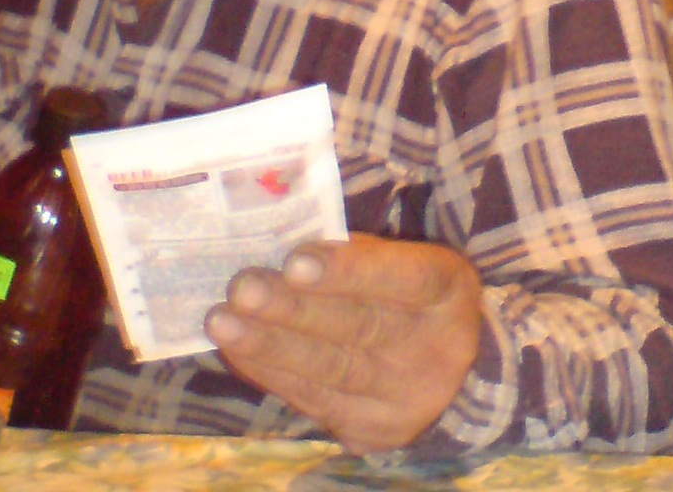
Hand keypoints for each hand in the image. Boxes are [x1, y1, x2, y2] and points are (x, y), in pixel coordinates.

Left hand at [204, 233, 480, 454]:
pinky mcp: (373, 430)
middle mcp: (436, 350)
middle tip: (242, 289)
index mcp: (446, 289)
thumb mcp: (402, 258)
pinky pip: (315, 401)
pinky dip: (270, 371)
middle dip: (293, 310)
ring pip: (332, 370)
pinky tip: (237, 347)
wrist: (450, 369)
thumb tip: (279, 241)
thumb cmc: (406, 291)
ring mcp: (407, 399)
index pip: (400, 278)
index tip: (293, 260)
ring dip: (270, 344)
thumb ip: (353, 251)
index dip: (347, 271)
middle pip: (360, 328)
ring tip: (223, 320)